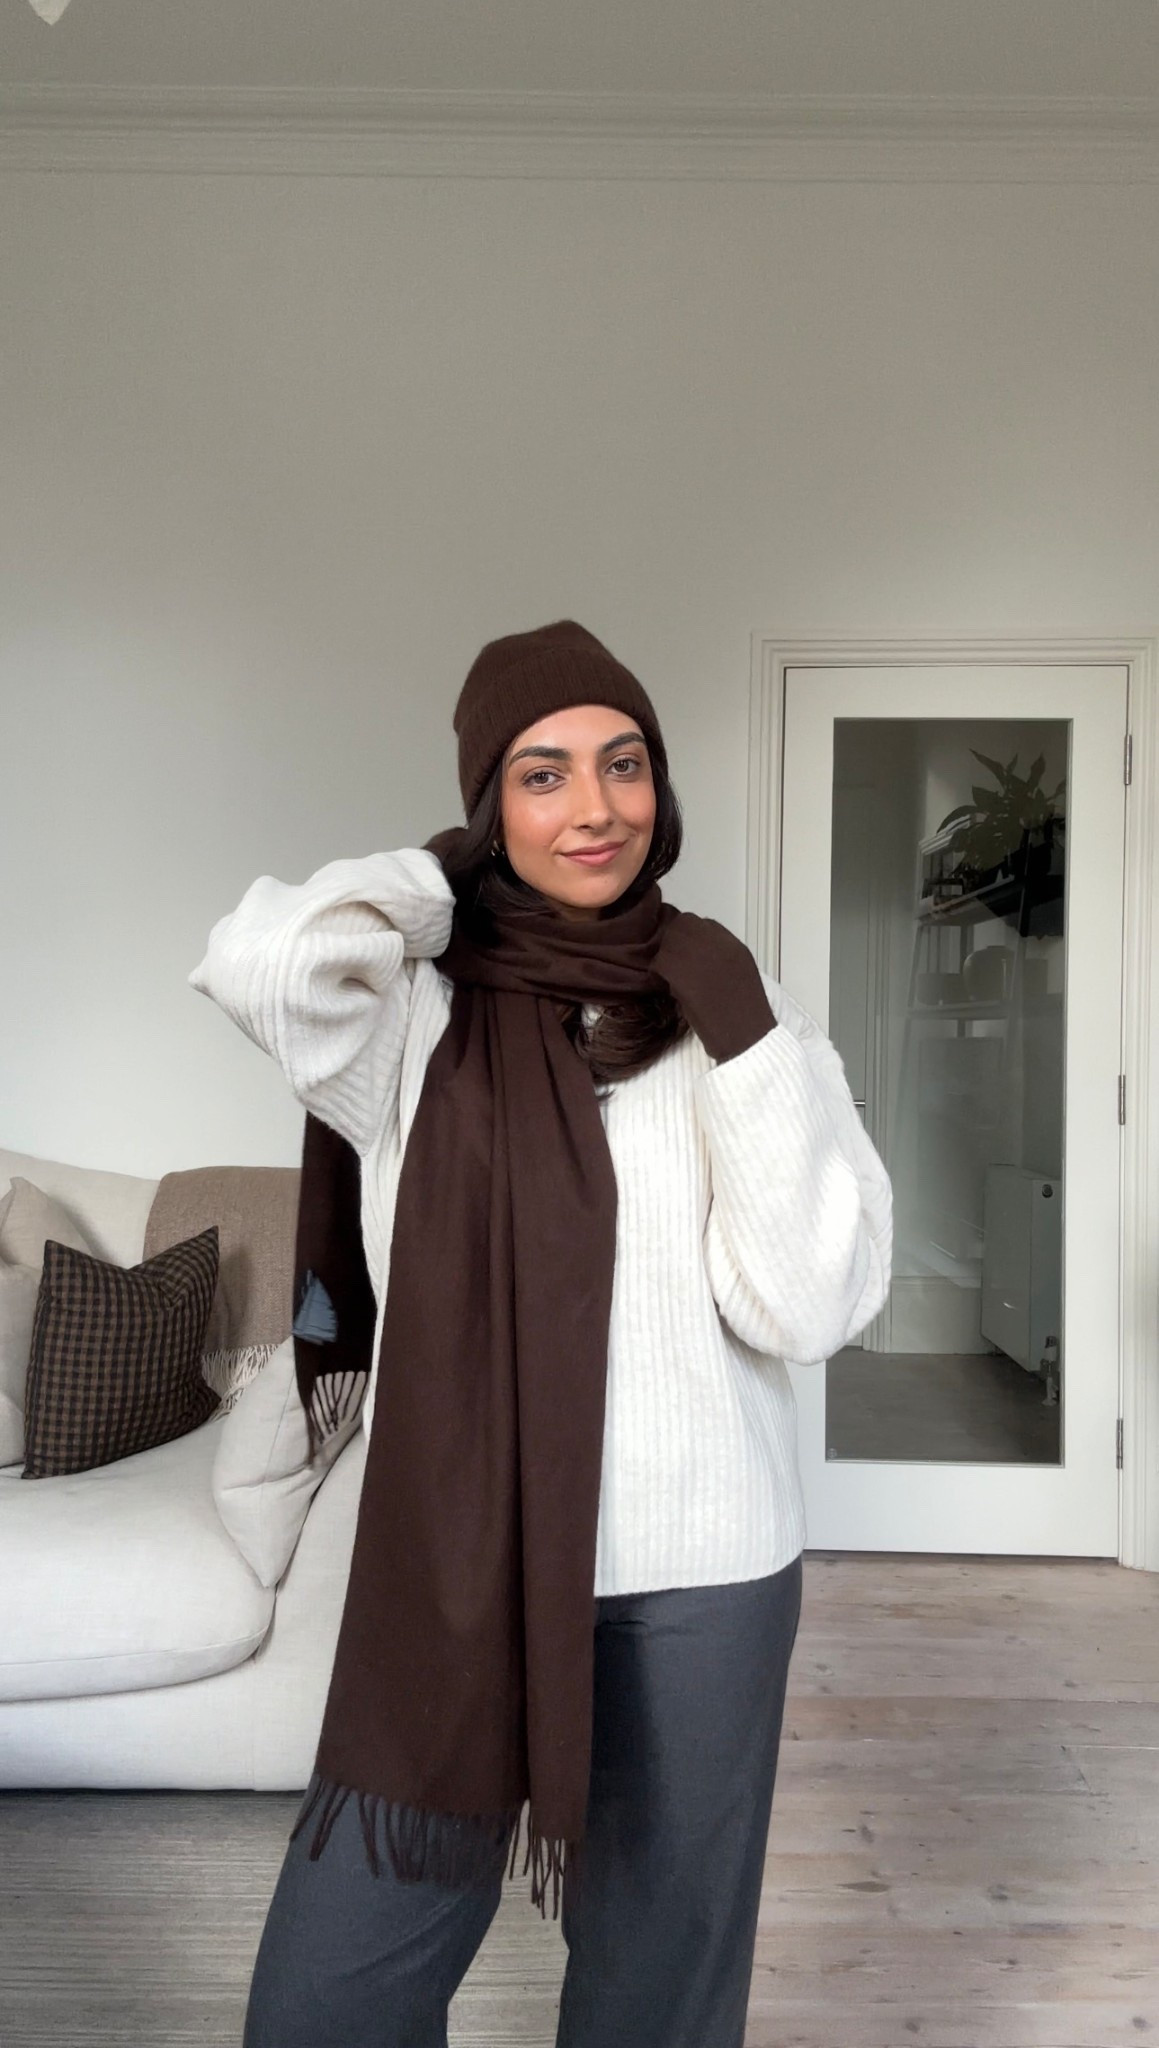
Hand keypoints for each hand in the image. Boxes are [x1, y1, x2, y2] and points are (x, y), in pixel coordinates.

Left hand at [655, 913, 775, 1063]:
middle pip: (684, 925)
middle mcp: (720, 945)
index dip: (691, 938)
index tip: (686, 955)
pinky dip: (658, 973)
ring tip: (669, 977)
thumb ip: (720, 959)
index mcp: (734, 946)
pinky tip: (665, 986)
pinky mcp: (684, 974)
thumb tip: (694, 955)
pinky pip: (660, 963)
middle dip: (674, 943)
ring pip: (669, 942)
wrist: (746, 1037)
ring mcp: (701, 957)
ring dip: (665, 958)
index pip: (704, 924)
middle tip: (672, 965)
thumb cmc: (743, 1015)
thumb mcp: (739, 976)